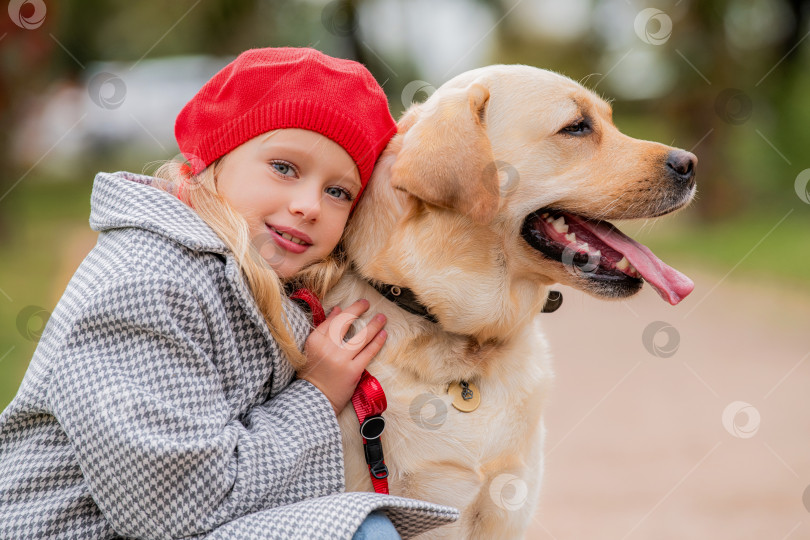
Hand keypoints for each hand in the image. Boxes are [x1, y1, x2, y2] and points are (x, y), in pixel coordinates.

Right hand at [299, 299, 387, 415]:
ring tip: (382, 318)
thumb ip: (324, 329)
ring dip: (373, 325)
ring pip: (360, 337)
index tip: (357, 305)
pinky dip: (377, 342)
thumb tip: (338, 309)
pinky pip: (368, 352)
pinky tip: (383, 334)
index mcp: (314, 341)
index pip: (332, 320)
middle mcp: (327, 348)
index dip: (346, 310)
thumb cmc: (314, 373)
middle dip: (357, 310)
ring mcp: (340, 359)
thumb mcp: (313, 349)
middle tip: (367, 303)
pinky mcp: (352, 371)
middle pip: (345, 323)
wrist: (315, 399)